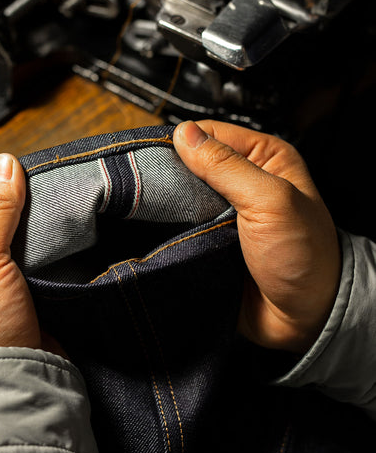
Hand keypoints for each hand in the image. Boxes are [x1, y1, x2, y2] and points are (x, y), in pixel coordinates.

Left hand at [0, 153, 64, 357]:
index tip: (21, 178)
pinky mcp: (29, 299)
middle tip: (47, 194)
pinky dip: (53, 254)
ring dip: (40, 234)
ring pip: (22, 245)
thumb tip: (4, 162)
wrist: (18, 381)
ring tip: (61, 214)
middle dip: (21, 212)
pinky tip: (67, 243)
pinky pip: (41, 265)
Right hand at [173, 120, 340, 353]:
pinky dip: (168, 231)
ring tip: (150, 214)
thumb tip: (185, 134)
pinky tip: (158, 234)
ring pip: (180, 198)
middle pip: (190, 165)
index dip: (180, 143)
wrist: (304, 318)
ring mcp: (223, 213)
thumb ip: (227, 166)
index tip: (154, 158)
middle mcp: (242, 181)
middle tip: (147, 190)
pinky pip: (179, 228)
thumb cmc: (305, 257)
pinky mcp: (209, 239)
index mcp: (263, 158)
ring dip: (167, 208)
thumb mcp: (271, 201)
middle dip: (169, 177)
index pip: (209, 134)